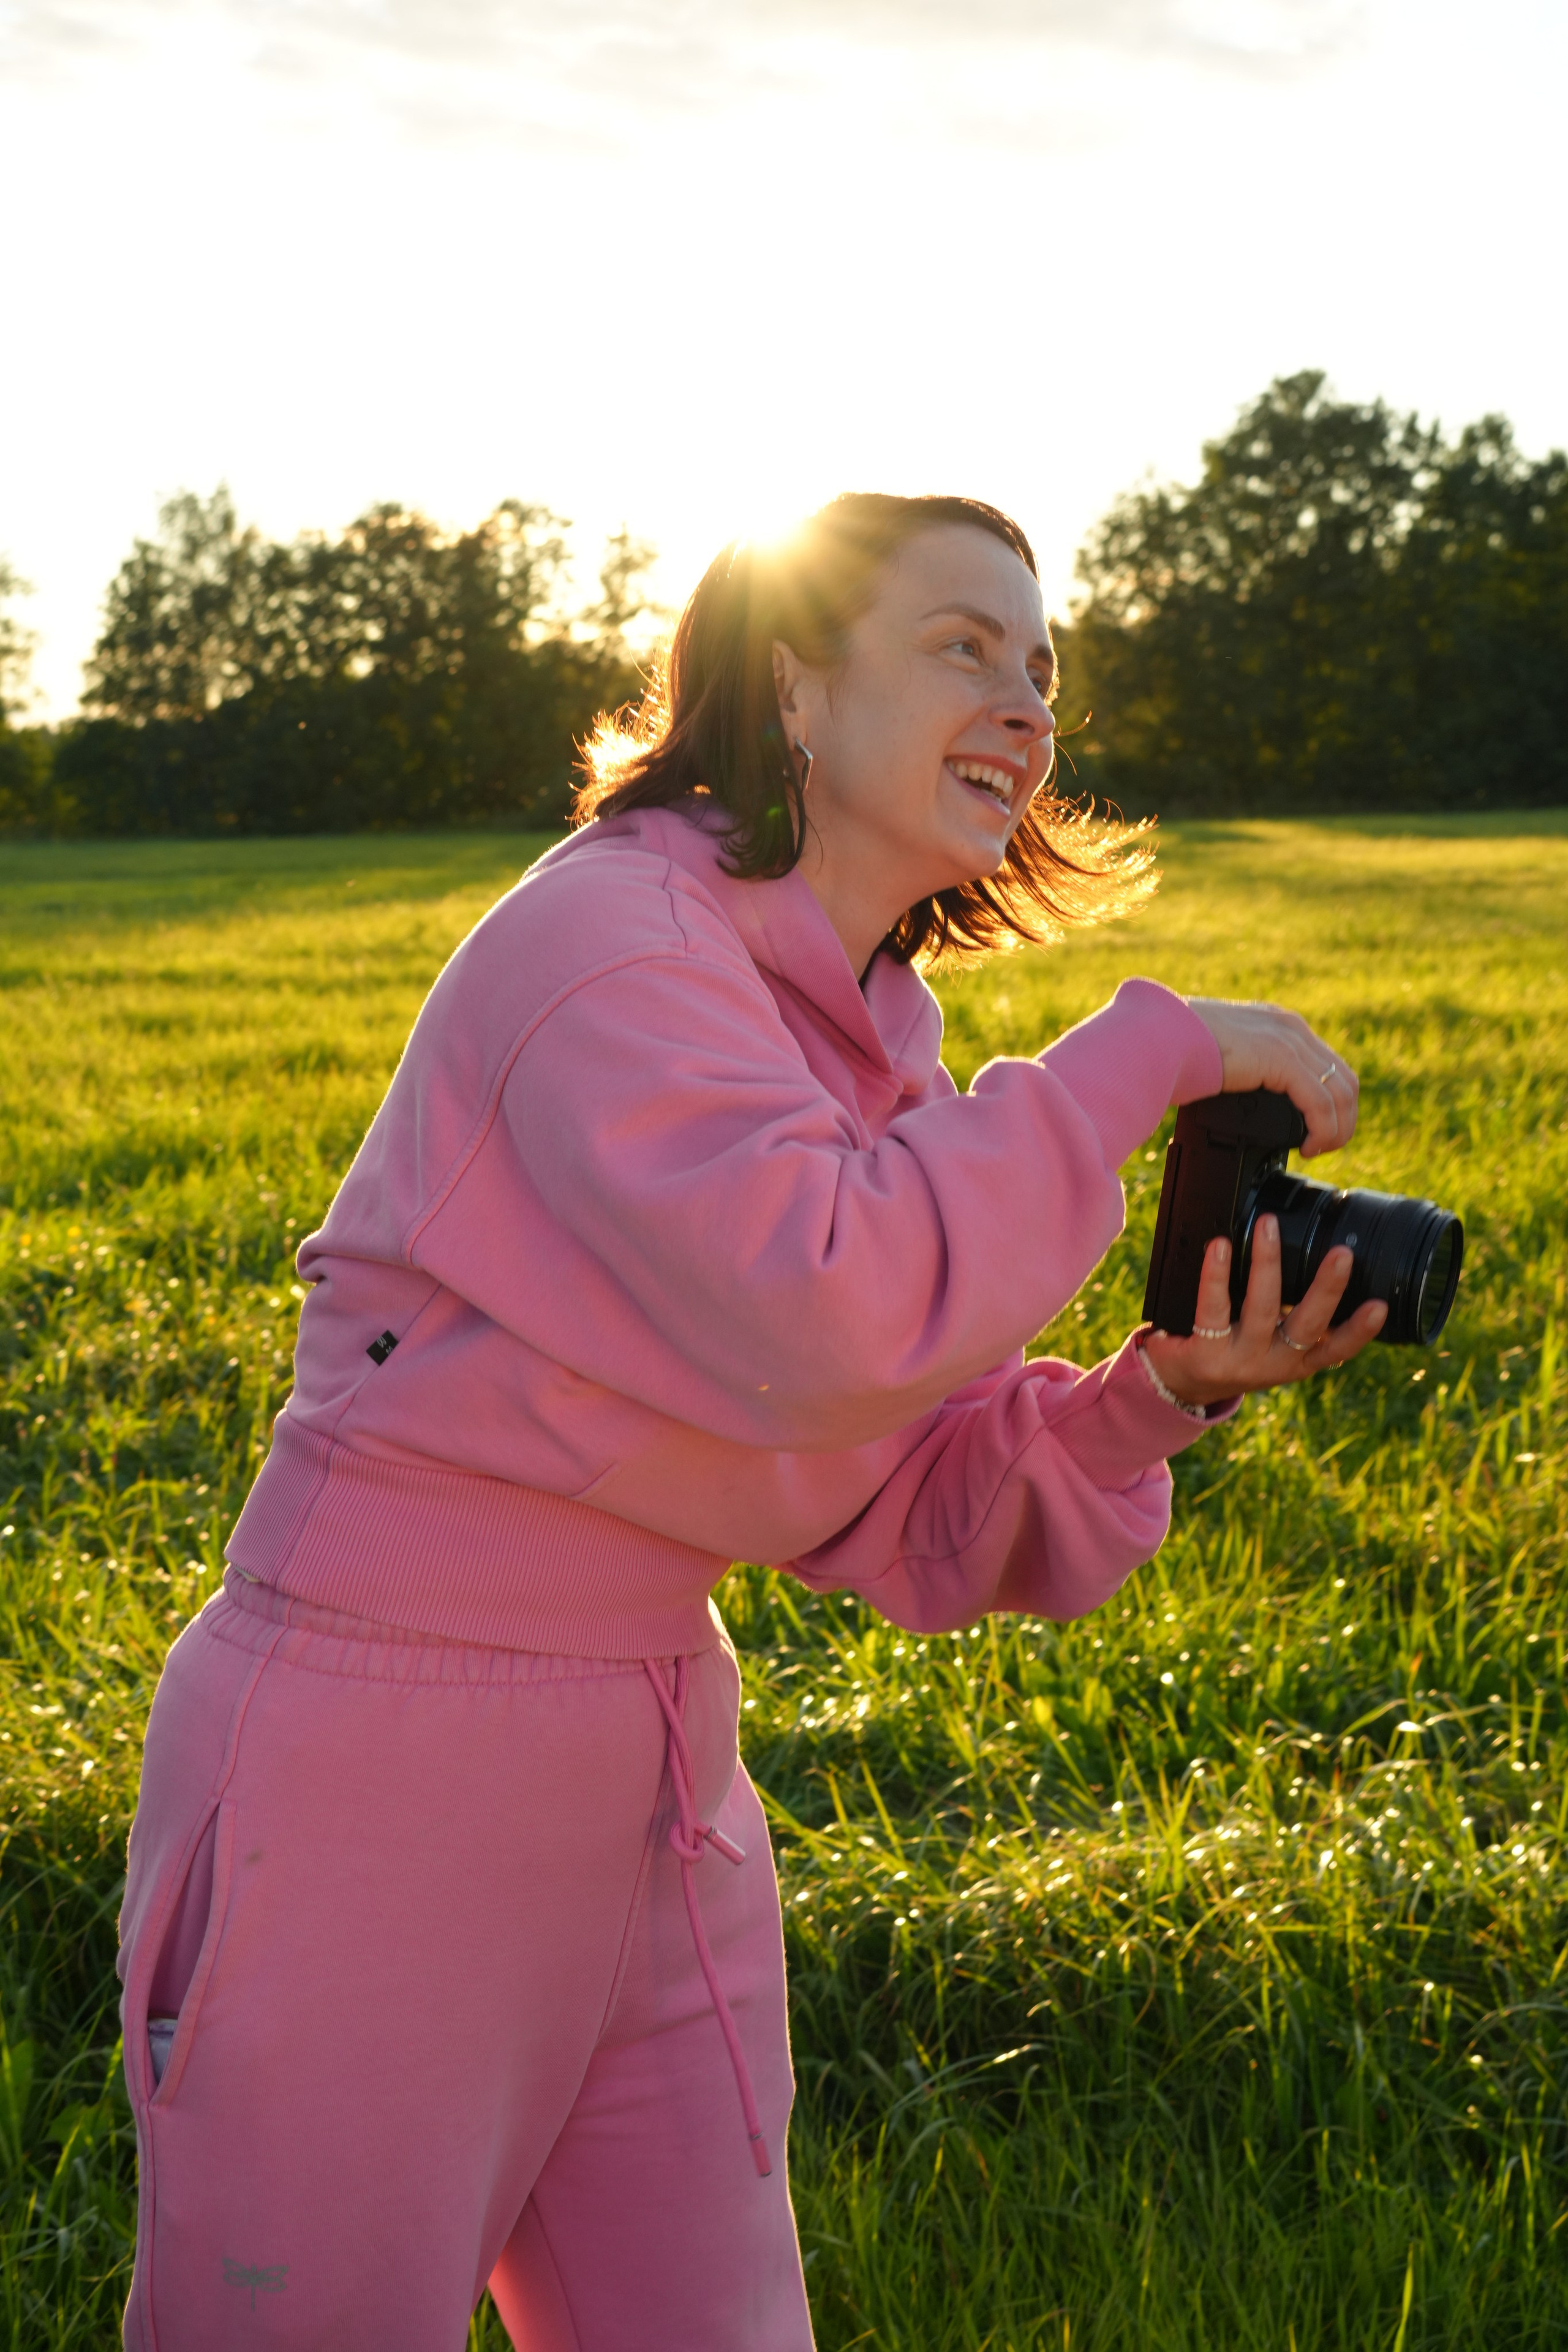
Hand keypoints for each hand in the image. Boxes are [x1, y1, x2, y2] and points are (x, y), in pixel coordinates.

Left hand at [1142, 1216, 1386, 1406]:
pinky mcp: (1204, 1353)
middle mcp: (1272, 1364)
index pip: (1336, 1350)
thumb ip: (1294, 1319)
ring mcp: (1239, 1359)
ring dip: (1268, 1263)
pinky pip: (1213, 1308)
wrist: (1182, 1386)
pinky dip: (1216, 1274)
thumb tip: (1321, 1266)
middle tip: (1342, 1254)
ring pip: (1262, 1308)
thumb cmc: (1233, 1353)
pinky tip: (1219, 1247)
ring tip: (1269, 1227)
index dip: (1360, 1332)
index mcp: (1296, 1361)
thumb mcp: (1272, 1346)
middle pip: (1307, 1326)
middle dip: (1327, 1289)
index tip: (1380, 1306)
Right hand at [1185, 997, 1358, 1158]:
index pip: (1326, 1064)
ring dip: (1337, 1129)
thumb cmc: (1173, 1048)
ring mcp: (1289, 1041)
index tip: (1316, 1130)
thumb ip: (1242, 1068)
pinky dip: (1323, 1130)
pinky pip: (1320, 1103)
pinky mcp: (1282, 1059)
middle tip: (1324, 1146)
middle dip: (1342, 1118)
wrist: (1158, 1037)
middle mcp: (1290, 1028)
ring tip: (1318, 1150)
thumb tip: (1239, 1092)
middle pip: (1343, 1079)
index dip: (1330, 1102)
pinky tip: (1309, 1147)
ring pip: (1340, 1093)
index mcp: (1278, 1025)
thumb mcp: (1222, 1056)